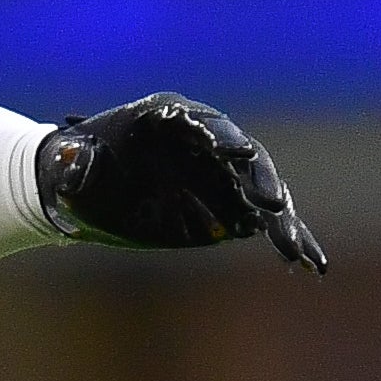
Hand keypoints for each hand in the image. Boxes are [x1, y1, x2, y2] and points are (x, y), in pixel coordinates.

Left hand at [38, 94, 326, 273]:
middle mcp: (205, 142)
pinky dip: (286, 238)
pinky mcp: (226, 205)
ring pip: (261, 194)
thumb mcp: (70, 163)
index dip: (224, 140)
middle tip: (274, 209)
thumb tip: (75, 162)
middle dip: (262, 184)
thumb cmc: (74, 166)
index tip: (240, 156)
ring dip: (282, 222)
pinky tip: (310, 263)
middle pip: (246, 161)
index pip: (206, 126)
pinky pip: (264, 222)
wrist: (81, 184)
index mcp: (170, 117)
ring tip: (299, 253)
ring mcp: (219, 174)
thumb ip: (77, 162)